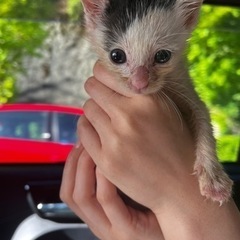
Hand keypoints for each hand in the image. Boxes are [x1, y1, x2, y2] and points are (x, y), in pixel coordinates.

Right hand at [60, 145, 163, 239]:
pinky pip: (106, 199)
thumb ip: (112, 173)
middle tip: (84, 140)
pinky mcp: (127, 230)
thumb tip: (102, 143)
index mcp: (96, 213)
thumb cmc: (153, 200)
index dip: (69, 164)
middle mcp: (98, 223)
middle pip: (70, 193)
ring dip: (84, 168)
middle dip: (73, 163)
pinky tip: (111, 160)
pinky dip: (103, 178)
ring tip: (94, 146)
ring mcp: (111, 228)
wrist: (178, 221)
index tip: (79, 141)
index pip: (68, 189)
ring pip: (82, 197)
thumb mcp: (127, 188)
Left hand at [79, 61, 196, 211]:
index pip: (105, 71)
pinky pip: (83, 130)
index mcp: (148, 100)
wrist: (179, 185)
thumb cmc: (176, 144)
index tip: (105, 80)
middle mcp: (130, 116)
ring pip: (87, 108)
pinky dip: (88, 127)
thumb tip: (113, 76)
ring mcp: (116, 140)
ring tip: (106, 118)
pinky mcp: (106, 160)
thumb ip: (142, 91)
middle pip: (92, 87)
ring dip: (94, 110)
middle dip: (97, 90)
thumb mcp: (167, 109)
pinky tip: (99, 132)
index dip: (102, 73)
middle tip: (104, 99)